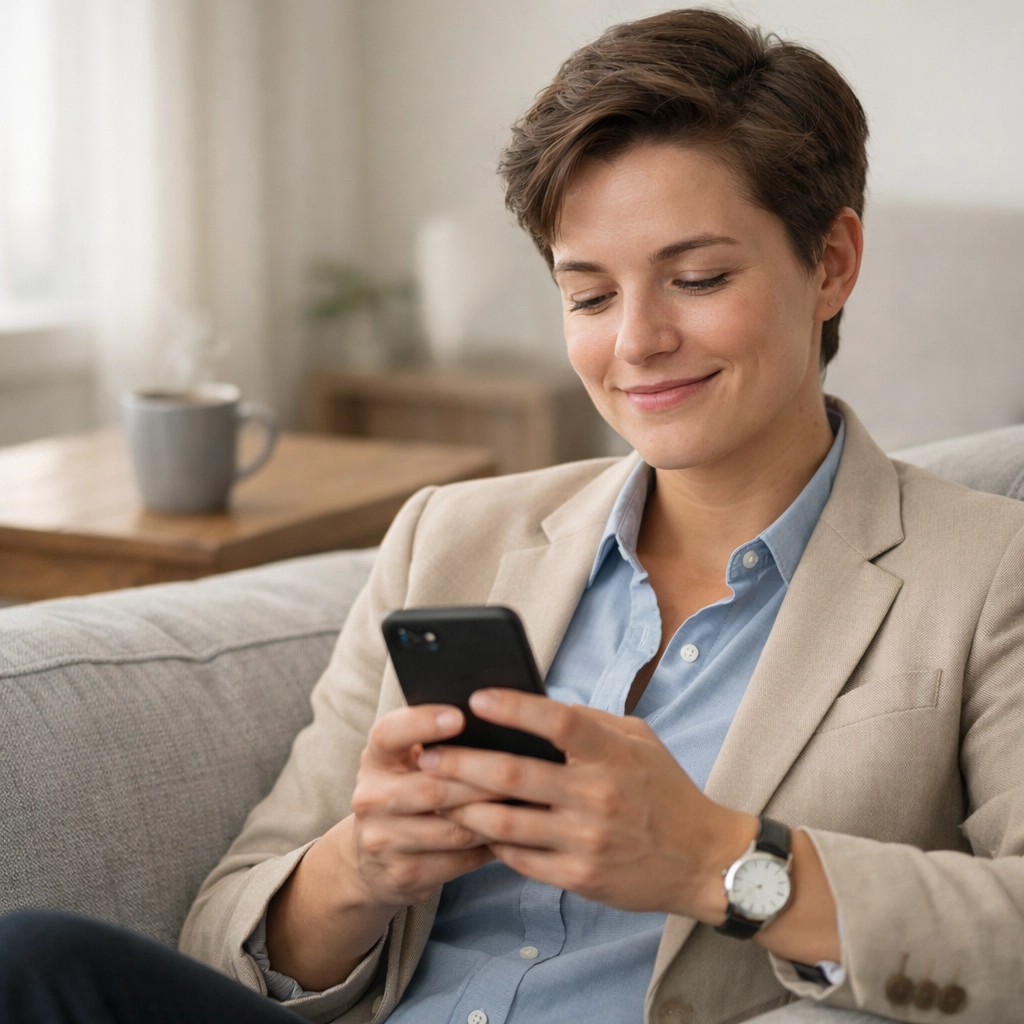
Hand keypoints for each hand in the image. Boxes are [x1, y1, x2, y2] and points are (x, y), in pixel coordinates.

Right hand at [266, 703, 499, 989]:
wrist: (371, 860)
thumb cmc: (407, 790)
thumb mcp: (406, 761)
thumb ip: (437, 742)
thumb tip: (496, 718)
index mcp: (375, 759)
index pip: (389, 734)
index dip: (422, 724)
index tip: (460, 716)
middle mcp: (371, 798)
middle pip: (433, 789)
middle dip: (482, 781)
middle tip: (523, 770)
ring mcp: (383, 841)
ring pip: (452, 829)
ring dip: (494, 818)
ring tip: (528, 804)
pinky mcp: (403, 874)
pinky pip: (458, 861)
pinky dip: (490, 847)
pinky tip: (514, 835)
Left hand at [418, 688, 754, 919]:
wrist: (703, 860)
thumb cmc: (665, 790)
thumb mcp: (639, 740)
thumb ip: (590, 721)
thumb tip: (534, 706)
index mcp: (613, 754)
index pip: (557, 722)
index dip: (514, 707)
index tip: (476, 699)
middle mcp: (597, 795)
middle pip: (513, 775)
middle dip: (460, 763)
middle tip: (426, 754)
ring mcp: (586, 840)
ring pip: (504, 822)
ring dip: (462, 807)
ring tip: (435, 794)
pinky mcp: (580, 877)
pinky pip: (518, 858)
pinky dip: (490, 841)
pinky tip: (472, 828)